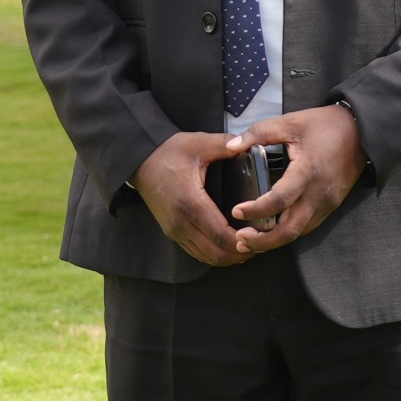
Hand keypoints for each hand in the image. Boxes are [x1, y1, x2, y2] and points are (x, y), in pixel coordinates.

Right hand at [134, 129, 251, 266]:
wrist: (139, 160)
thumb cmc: (168, 151)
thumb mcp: (198, 143)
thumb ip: (225, 145)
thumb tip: (249, 144)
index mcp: (190, 202)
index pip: (221, 235)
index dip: (243, 242)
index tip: (261, 236)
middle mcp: (181, 223)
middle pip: (216, 253)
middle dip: (241, 253)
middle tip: (261, 243)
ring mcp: (175, 230)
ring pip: (206, 257)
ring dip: (229, 256)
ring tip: (249, 245)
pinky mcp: (172, 231)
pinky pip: (196, 252)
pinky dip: (215, 253)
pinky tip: (229, 245)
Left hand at [231, 104, 369, 256]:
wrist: (362, 131)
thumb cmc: (326, 125)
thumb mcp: (290, 122)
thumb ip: (259, 133)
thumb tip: (232, 146)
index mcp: (308, 171)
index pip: (280, 200)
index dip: (256, 210)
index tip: (237, 211)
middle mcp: (319, 193)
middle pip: (290, 230)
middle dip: (263, 241)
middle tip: (240, 240)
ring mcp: (327, 203)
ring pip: (299, 232)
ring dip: (274, 241)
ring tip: (250, 240)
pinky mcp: (331, 206)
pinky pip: (308, 226)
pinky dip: (289, 232)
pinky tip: (272, 230)